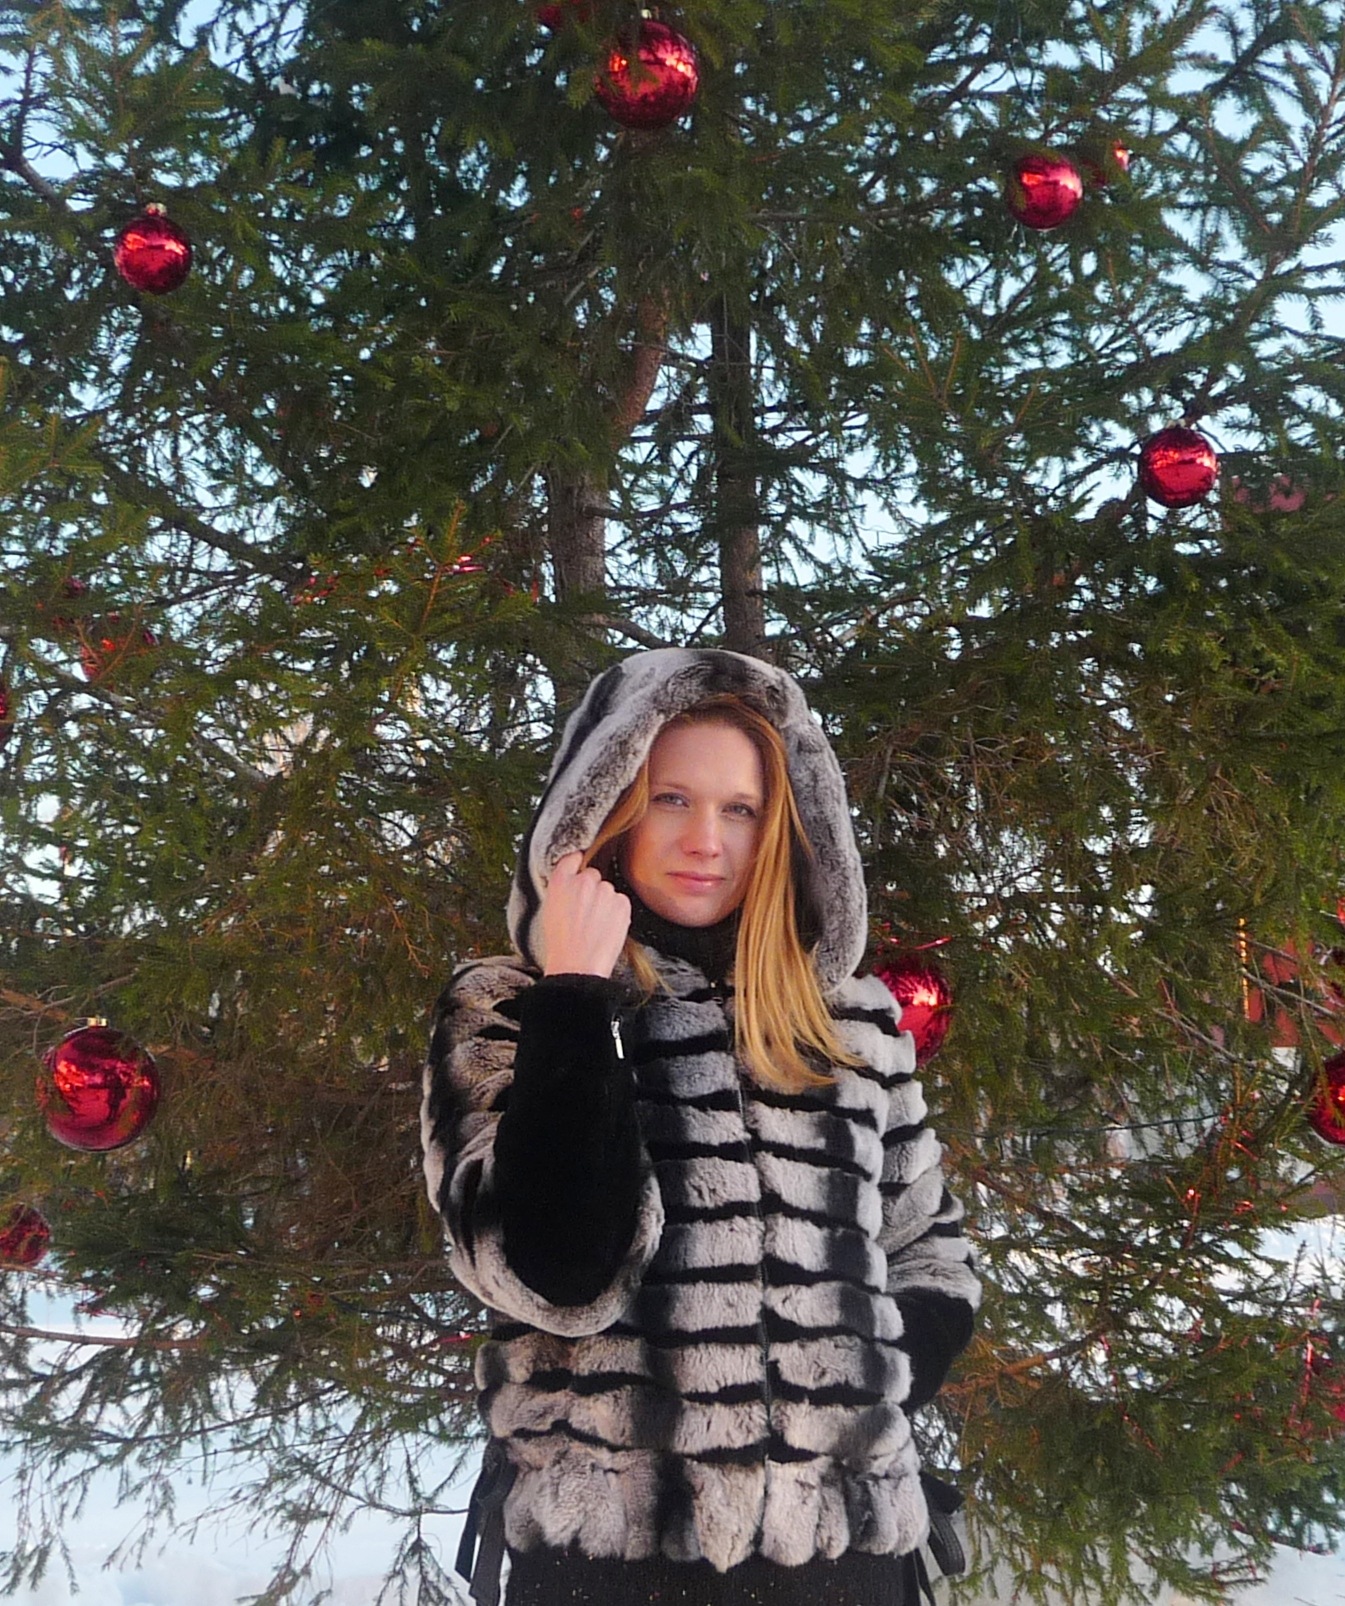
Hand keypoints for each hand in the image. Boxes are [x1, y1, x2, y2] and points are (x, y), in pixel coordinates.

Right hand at [538, 851, 631, 978]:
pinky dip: (616, 911)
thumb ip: (562, 890)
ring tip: (595, 925)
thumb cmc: (560, 944)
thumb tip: (574, 880)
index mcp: (560, 882)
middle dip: (591, 889)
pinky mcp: (621, 903)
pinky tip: (606, 927)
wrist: (578, 967)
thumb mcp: (550, 910)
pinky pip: (620, 901)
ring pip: (607, 889)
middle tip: (586, 912)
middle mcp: (583, 881)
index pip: (572, 858)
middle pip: (592, 875)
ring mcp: (604, 891)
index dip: (577, 864)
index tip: (579, 867)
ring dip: (604, 901)